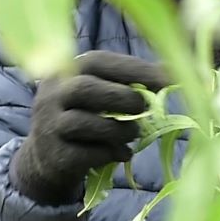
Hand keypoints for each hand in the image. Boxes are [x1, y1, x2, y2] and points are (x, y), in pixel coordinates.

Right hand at [11, 51, 168, 205]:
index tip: (167, 78)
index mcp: (65, 70)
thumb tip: (174, 72)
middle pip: (86, 89)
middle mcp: (52, 95)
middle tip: (144, 108)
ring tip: (133, 132)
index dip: (134, 68)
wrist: (45, 159)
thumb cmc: (81, 117)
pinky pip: (88, 153)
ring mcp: (50, 126)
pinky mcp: (56, 156)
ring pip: (86, 123)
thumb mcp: (93, 93)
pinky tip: (123, 153)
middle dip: (123, 98)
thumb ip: (123, 82)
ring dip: (119, 129)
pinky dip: (112, 153)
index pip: (99, 61)